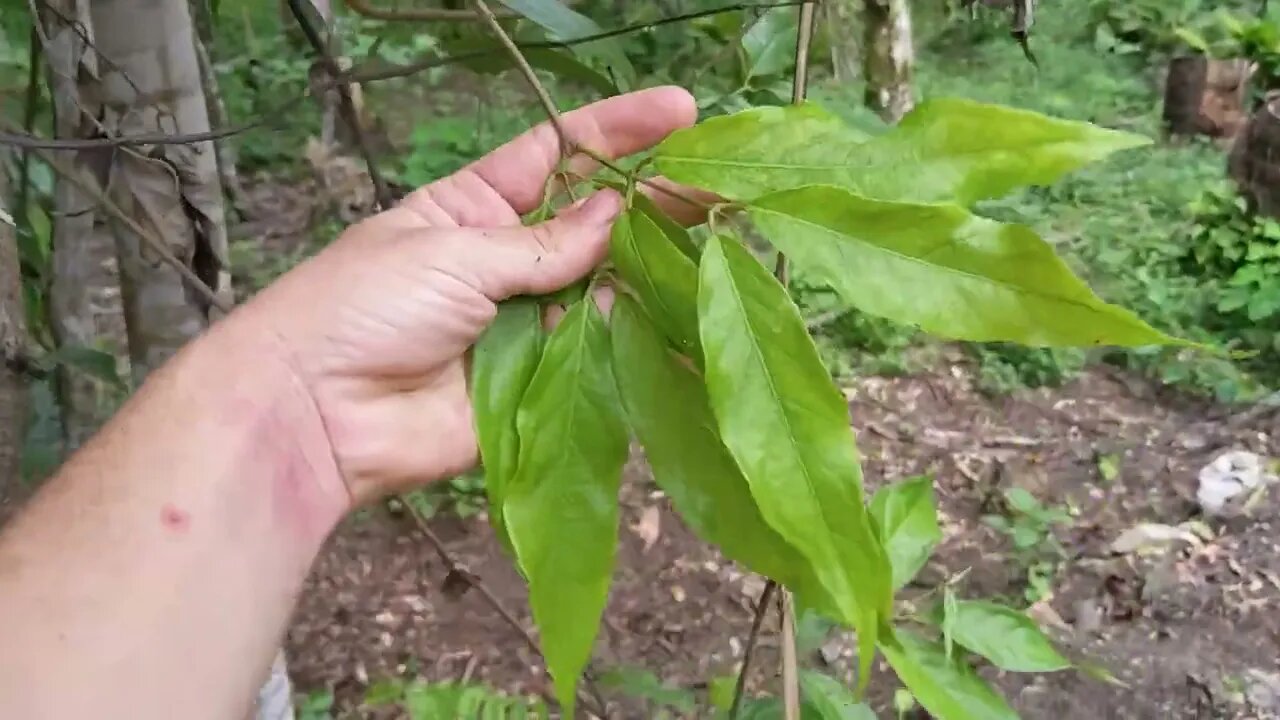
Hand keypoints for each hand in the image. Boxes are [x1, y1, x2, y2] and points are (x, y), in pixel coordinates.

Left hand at [233, 86, 699, 506]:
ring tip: (710, 249)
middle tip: (715, 189)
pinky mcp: (532, 385)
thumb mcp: (452, 251)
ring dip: (648, 273)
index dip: (616, 131)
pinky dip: (631, 344)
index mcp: (472, 208)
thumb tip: (617, 214)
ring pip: (600, 291)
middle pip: (591, 224)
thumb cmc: (363, 307)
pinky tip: (679, 324)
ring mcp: (522, 324)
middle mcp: (504, 261)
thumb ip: (543, 244)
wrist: (316, 413)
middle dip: (649, 204)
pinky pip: (592, 360)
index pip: (557, 154)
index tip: (679, 111)